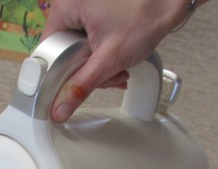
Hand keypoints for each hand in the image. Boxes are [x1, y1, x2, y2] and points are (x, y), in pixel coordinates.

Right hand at [40, 0, 193, 122]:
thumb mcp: (110, 58)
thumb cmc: (144, 15)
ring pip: (79, 51)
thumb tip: (59, 108)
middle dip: (87, 71)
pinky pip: (90, 42)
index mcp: (64, 7)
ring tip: (119, 68)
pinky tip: (118, 61)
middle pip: (64, 53)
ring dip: (98, 67)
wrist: (170, 2)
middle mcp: (70, 4)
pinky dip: (103, 55)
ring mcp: (83, 8)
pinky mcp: (95, 13)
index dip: (59, 74)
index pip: (47, 50)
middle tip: (107, 75)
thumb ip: (82, 86)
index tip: (70, 88)